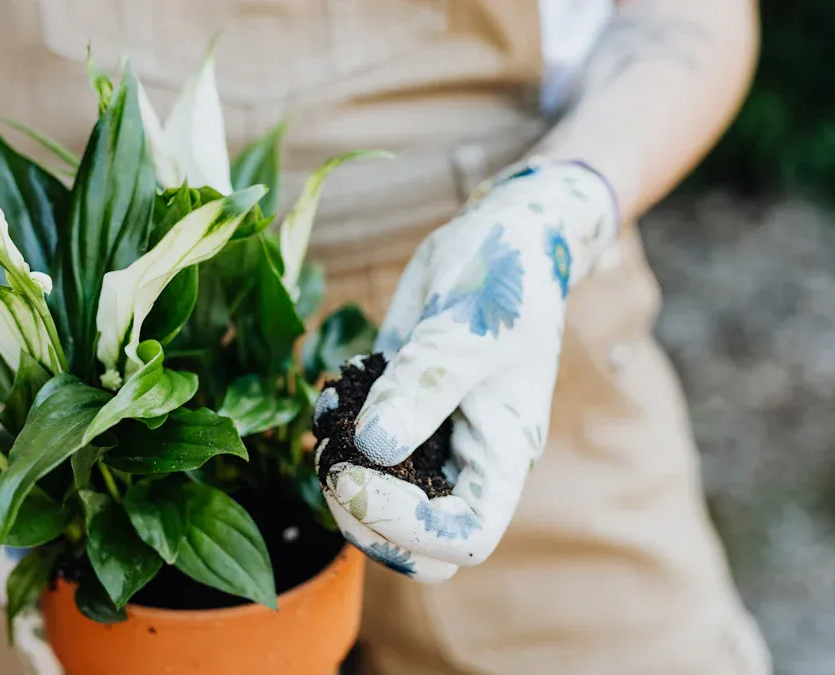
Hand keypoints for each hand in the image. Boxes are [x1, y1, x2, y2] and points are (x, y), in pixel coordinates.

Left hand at [315, 159, 616, 581]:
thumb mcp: (467, 329)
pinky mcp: (395, 406)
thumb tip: (375, 447)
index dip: (406, 528)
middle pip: (414, 541)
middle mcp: (464, 458)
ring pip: (377, 499)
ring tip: (328, 415)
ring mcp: (428, 435)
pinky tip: (331, 392)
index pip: (463, 538)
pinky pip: (357, 449)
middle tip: (329, 461)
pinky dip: (334, 432)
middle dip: (362, 515)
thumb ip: (422, 387)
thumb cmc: (506, 276)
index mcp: (501, 454)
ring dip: (339, 472)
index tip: (354, 477)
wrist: (501, 234)